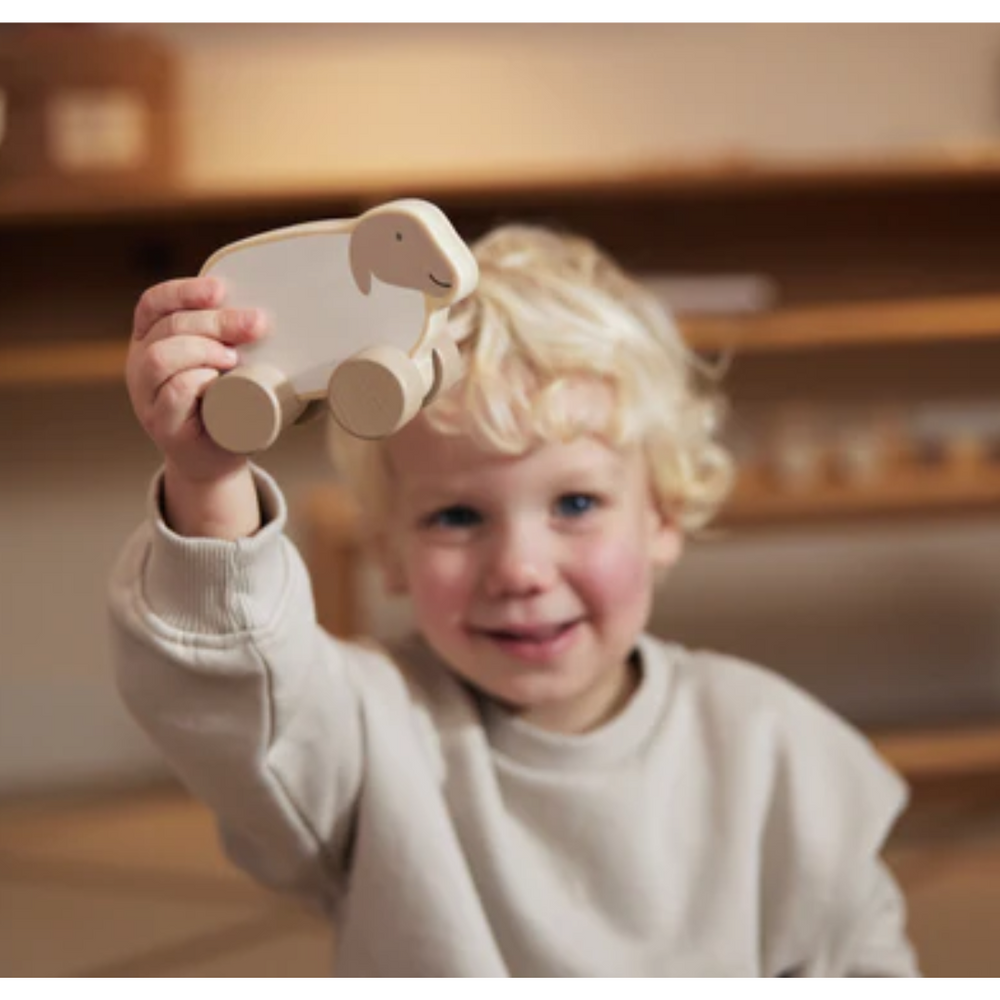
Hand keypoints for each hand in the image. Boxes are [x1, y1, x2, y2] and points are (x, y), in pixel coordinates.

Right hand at [126, 276, 267, 485]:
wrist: (215, 460)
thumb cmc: (223, 405)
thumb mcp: (222, 364)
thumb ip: (230, 336)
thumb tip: (269, 311)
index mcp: (151, 341)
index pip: (154, 304)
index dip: (185, 291)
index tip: (222, 289)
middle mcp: (141, 365)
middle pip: (168, 327)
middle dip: (215, 321)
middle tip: (255, 326)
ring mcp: (148, 398)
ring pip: (160, 357)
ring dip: (202, 350)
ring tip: (233, 359)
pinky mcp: (164, 426)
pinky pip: (172, 393)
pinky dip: (195, 382)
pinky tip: (215, 382)